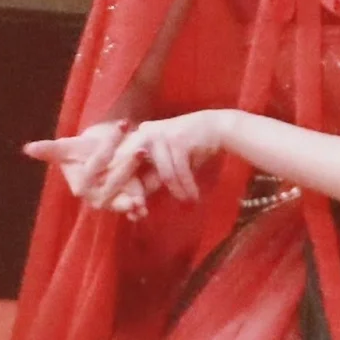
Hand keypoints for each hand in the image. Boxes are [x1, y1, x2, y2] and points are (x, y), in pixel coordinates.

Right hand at [24, 120, 133, 209]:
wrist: (106, 160)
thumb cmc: (86, 151)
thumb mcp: (71, 147)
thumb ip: (51, 149)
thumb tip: (27, 148)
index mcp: (80, 183)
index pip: (96, 161)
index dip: (109, 143)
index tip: (124, 124)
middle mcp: (94, 196)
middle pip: (111, 183)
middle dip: (126, 166)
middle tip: (141, 149)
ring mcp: (111, 203)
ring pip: (122, 200)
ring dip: (133, 196)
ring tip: (145, 192)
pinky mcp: (126, 205)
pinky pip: (132, 211)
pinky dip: (138, 211)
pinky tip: (144, 209)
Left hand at [93, 109, 232, 206]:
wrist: (217, 127)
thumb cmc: (189, 148)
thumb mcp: (166, 163)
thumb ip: (151, 178)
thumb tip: (136, 205)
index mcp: (137, 137)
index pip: (122, 165)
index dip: (125, 188)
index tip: (130, 207)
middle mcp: (144, 133)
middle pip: (134, 170)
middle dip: (138, 194)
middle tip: (142, 212)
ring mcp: (160, 134)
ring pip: (164, 174)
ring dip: (176, 190)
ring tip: (187, 201)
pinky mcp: (177, 139)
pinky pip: (179, 171)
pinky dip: (187, 186)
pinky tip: (194, 196)